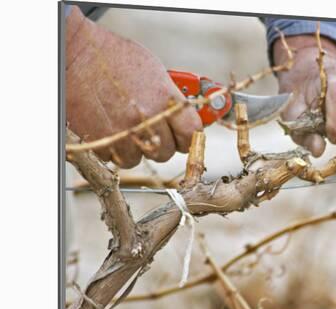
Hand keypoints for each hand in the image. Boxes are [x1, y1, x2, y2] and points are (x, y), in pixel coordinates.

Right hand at [65, 7, 201, 167]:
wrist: (76, 53)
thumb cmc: (116, 58)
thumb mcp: (155, 71)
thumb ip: (173, 98)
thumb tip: (190, 119)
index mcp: (165, 98)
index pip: (192, 134)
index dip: (188, 137)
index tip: (184, 136)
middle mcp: (147, 118)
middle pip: (167, 152)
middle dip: (162, 143)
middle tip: (152, 129)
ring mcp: (124, 132)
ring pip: (139, 159)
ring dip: (135, 148)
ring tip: (127, 127)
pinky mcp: (102, 141)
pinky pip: (115, 158)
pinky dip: (113, 148)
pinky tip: (109, 128)